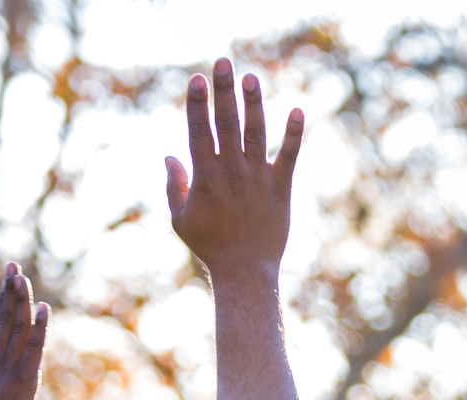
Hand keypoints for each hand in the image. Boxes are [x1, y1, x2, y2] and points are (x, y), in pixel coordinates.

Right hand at [0, 265, 46, 399]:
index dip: (3, 300)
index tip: (8, 279)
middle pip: (4, 318)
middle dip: (9, 290)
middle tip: (13, 266)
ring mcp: (8, 368)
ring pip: (15, 326)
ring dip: (21, 300)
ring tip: (23, 277)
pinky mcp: (22, 379)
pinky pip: (32, 347)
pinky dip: (38, 326)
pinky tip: (43, 309)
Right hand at [165, 58, 303, 280]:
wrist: (246, 271)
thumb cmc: (210, 247)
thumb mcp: (181, 219)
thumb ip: (175, 186)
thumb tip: (169, 155)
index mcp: (205, 177)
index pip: (199, 131)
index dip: (198, 103)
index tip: (197, 78)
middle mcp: (231, 172)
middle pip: (226, 123)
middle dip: (224, 90)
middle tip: (223, 61)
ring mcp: (257, 178)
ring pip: (255, 132)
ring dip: (253, 103)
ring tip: (251, 77)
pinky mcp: (280, 187)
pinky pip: (288, 155)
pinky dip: (294, 134)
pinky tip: (297, 110)